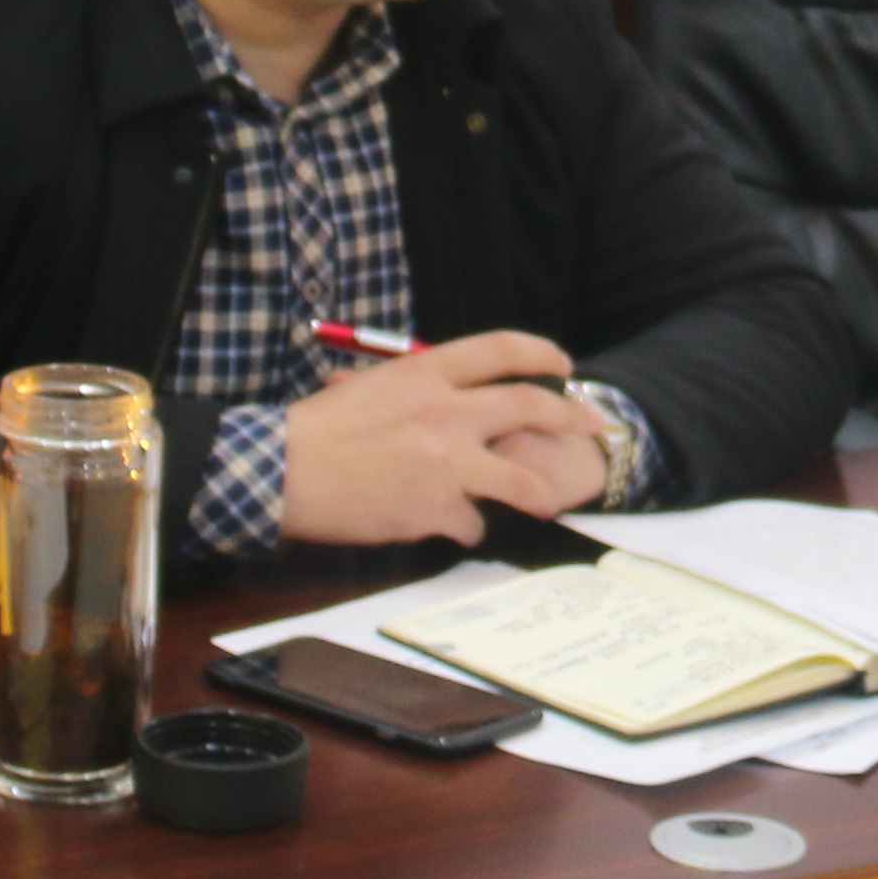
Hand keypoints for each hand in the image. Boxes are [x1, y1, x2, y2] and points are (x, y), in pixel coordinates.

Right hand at [276, 333, 606, 545]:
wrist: (284, 470)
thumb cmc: (316, 430)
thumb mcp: (368, 388)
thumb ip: (414, 391)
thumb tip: (443, 396)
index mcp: (426, 373)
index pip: (500, 350)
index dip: (539, 354)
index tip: (561, 364)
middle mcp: (447, 410)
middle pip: (528, 407)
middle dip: (569, 417)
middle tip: (593, 425)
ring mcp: (447, 460)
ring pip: (520, 477)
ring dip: (541, 491)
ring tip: (549, 500)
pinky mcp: (437, 506)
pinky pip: (473, 520)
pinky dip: (469, 526)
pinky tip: (455, 528)